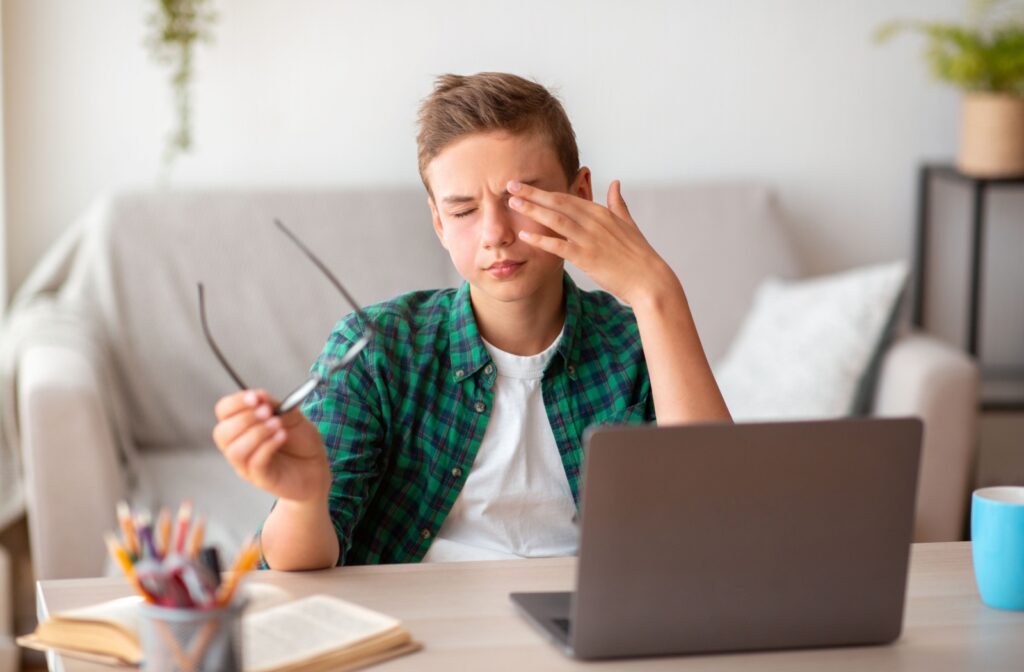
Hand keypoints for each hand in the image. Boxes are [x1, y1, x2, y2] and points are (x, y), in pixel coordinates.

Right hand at [212, 390, 329, 502]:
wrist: (317, 465)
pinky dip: (268, 446)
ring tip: (278, 426)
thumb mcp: (291, 416)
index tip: (256, 398)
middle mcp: (238, 446)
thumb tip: (258, 395)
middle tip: (269, 413)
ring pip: (235, 450)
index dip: (236, 403)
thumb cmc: (301, 441)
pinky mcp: (261, 478)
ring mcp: (247, 465)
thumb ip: (274, 405)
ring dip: (257, 433)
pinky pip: (254, 463)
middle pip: (222, 432)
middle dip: (245, 418)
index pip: (224, 411)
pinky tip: (282, 436)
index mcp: (242, 426)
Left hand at [509, 179, 677, 305]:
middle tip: (511, 185)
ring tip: (512, 204)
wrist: (649, 279)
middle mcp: (593, 221)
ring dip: (532, 210)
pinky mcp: (586, 257)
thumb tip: (616, 183)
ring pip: (555, 219)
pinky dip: (540, 239)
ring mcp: (589, 238)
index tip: (527, 185)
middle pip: (557, 202)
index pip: (568, 196)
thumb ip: (618, 203)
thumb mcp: (629, 223)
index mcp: (601, 212)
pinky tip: (524, 236)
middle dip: (532, 193)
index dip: (546, 190)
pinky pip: (558, 245)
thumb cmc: (639, 254)